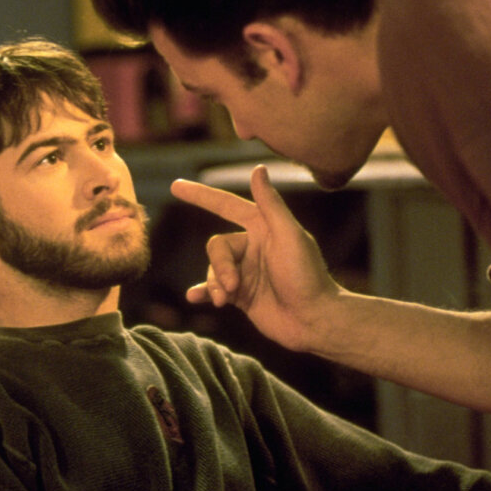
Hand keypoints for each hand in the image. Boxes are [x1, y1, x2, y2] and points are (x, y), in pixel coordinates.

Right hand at [169, 165, 340, 351]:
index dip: (202, 196)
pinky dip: (204, 292)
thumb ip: (271, 204)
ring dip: (216, 284)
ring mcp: (246, 272)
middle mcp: (252, 247)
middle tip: (233, 286)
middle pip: (216, 247)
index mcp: (263, 227)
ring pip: (214, 270)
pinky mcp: (242, 296)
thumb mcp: (289, 235)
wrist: (313, 321)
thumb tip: (258, 169)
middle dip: (220, 266)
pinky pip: (213, 290)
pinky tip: (195, 297)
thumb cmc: (307, 276)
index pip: (226, 205)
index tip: (176, 186)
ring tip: (225, 299)